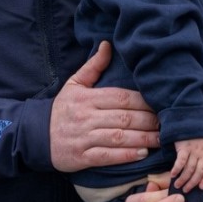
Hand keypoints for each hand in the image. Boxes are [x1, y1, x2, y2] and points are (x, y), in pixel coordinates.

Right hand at [50, 42, 160, 172]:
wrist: (35, 135)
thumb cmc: (62, 108)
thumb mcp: (74, 84)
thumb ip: (94, 66)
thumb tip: (107, 44)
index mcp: (88, 97)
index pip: (121, 97)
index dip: (143, 102)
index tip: (160, 105)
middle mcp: (86, 117)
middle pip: (123, 117)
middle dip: (148, 122)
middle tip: (167, 124)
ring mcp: (84, 138)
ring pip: (118, 137)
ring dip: (142, 139)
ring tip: (160, 140)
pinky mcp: (81, 157)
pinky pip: (106, 156)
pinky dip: (125, 156)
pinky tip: (141, 154)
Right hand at [170, 137, 202, 190]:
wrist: (187, 121)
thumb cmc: (193, 136)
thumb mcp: (200, 145)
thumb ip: (199, 156)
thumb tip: (194, 171)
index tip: (201, 188)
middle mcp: (201, 153)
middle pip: (199, 172)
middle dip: (192, 183)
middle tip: (185, 190)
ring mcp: (193, 150)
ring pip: (190, 169)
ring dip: (183, 179)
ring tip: (177, 185)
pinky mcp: (184, 147)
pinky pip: (181, 161)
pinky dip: (177, 169)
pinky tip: (172, 175)